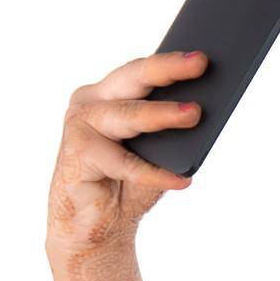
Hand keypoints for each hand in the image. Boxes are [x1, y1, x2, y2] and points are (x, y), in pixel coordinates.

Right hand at [46, 50, 207, 256]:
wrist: (96, 227)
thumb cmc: (127, 185)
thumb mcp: (157, 154)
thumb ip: (172, 132)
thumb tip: (202, 113)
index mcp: (110, 94)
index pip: (143, 70)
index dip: (171, 61)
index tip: (203, 54)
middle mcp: (91, 103)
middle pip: (133, 79)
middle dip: (167, 69)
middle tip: (200, 63)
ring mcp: (80, 126)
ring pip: (128, 115)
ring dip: (162, 115)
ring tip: (194, 114)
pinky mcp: (77, 157)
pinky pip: (124, 164)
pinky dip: (154, 173)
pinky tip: (182, 179)